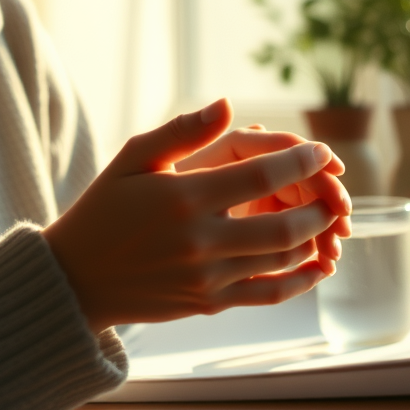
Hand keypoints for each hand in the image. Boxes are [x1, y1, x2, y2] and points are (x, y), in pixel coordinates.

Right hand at [41, 98, 351, 333]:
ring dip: (315, 238)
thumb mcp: (132, 159)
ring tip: (326, 219)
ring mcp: (207, 278)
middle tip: (334, 190)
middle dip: (320, 206)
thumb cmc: (104, 209)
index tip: (321, 151)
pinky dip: (302, 280)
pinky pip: (270, 295)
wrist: (76, 278)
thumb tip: (227, 105)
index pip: (261, 175)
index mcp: (183, 198)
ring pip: (283, 261)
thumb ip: (182, 131)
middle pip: (285, 226)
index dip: (301, 161)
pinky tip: (318, 264)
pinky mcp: (210, 304)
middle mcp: (200, 241)